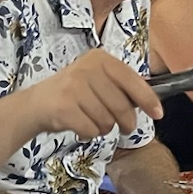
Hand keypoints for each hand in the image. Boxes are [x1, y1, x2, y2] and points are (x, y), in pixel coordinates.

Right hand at [25, 50, 161, 140]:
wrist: (35, 105)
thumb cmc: (72, 94)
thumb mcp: (96, 80)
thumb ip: (121, 86)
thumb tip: (152, 100)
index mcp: (99, 59)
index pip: (131, 79)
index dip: (148, 99)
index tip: (158, 113)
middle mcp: (86, 69)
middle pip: (122, 105)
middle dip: (126, 122)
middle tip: (124, 127)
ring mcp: (73, 88)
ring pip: (107, 121)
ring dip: (103, 128)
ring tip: (91, 120)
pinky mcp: (63, 107)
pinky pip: (91, 130)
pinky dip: (88, 133)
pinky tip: (79, 126)